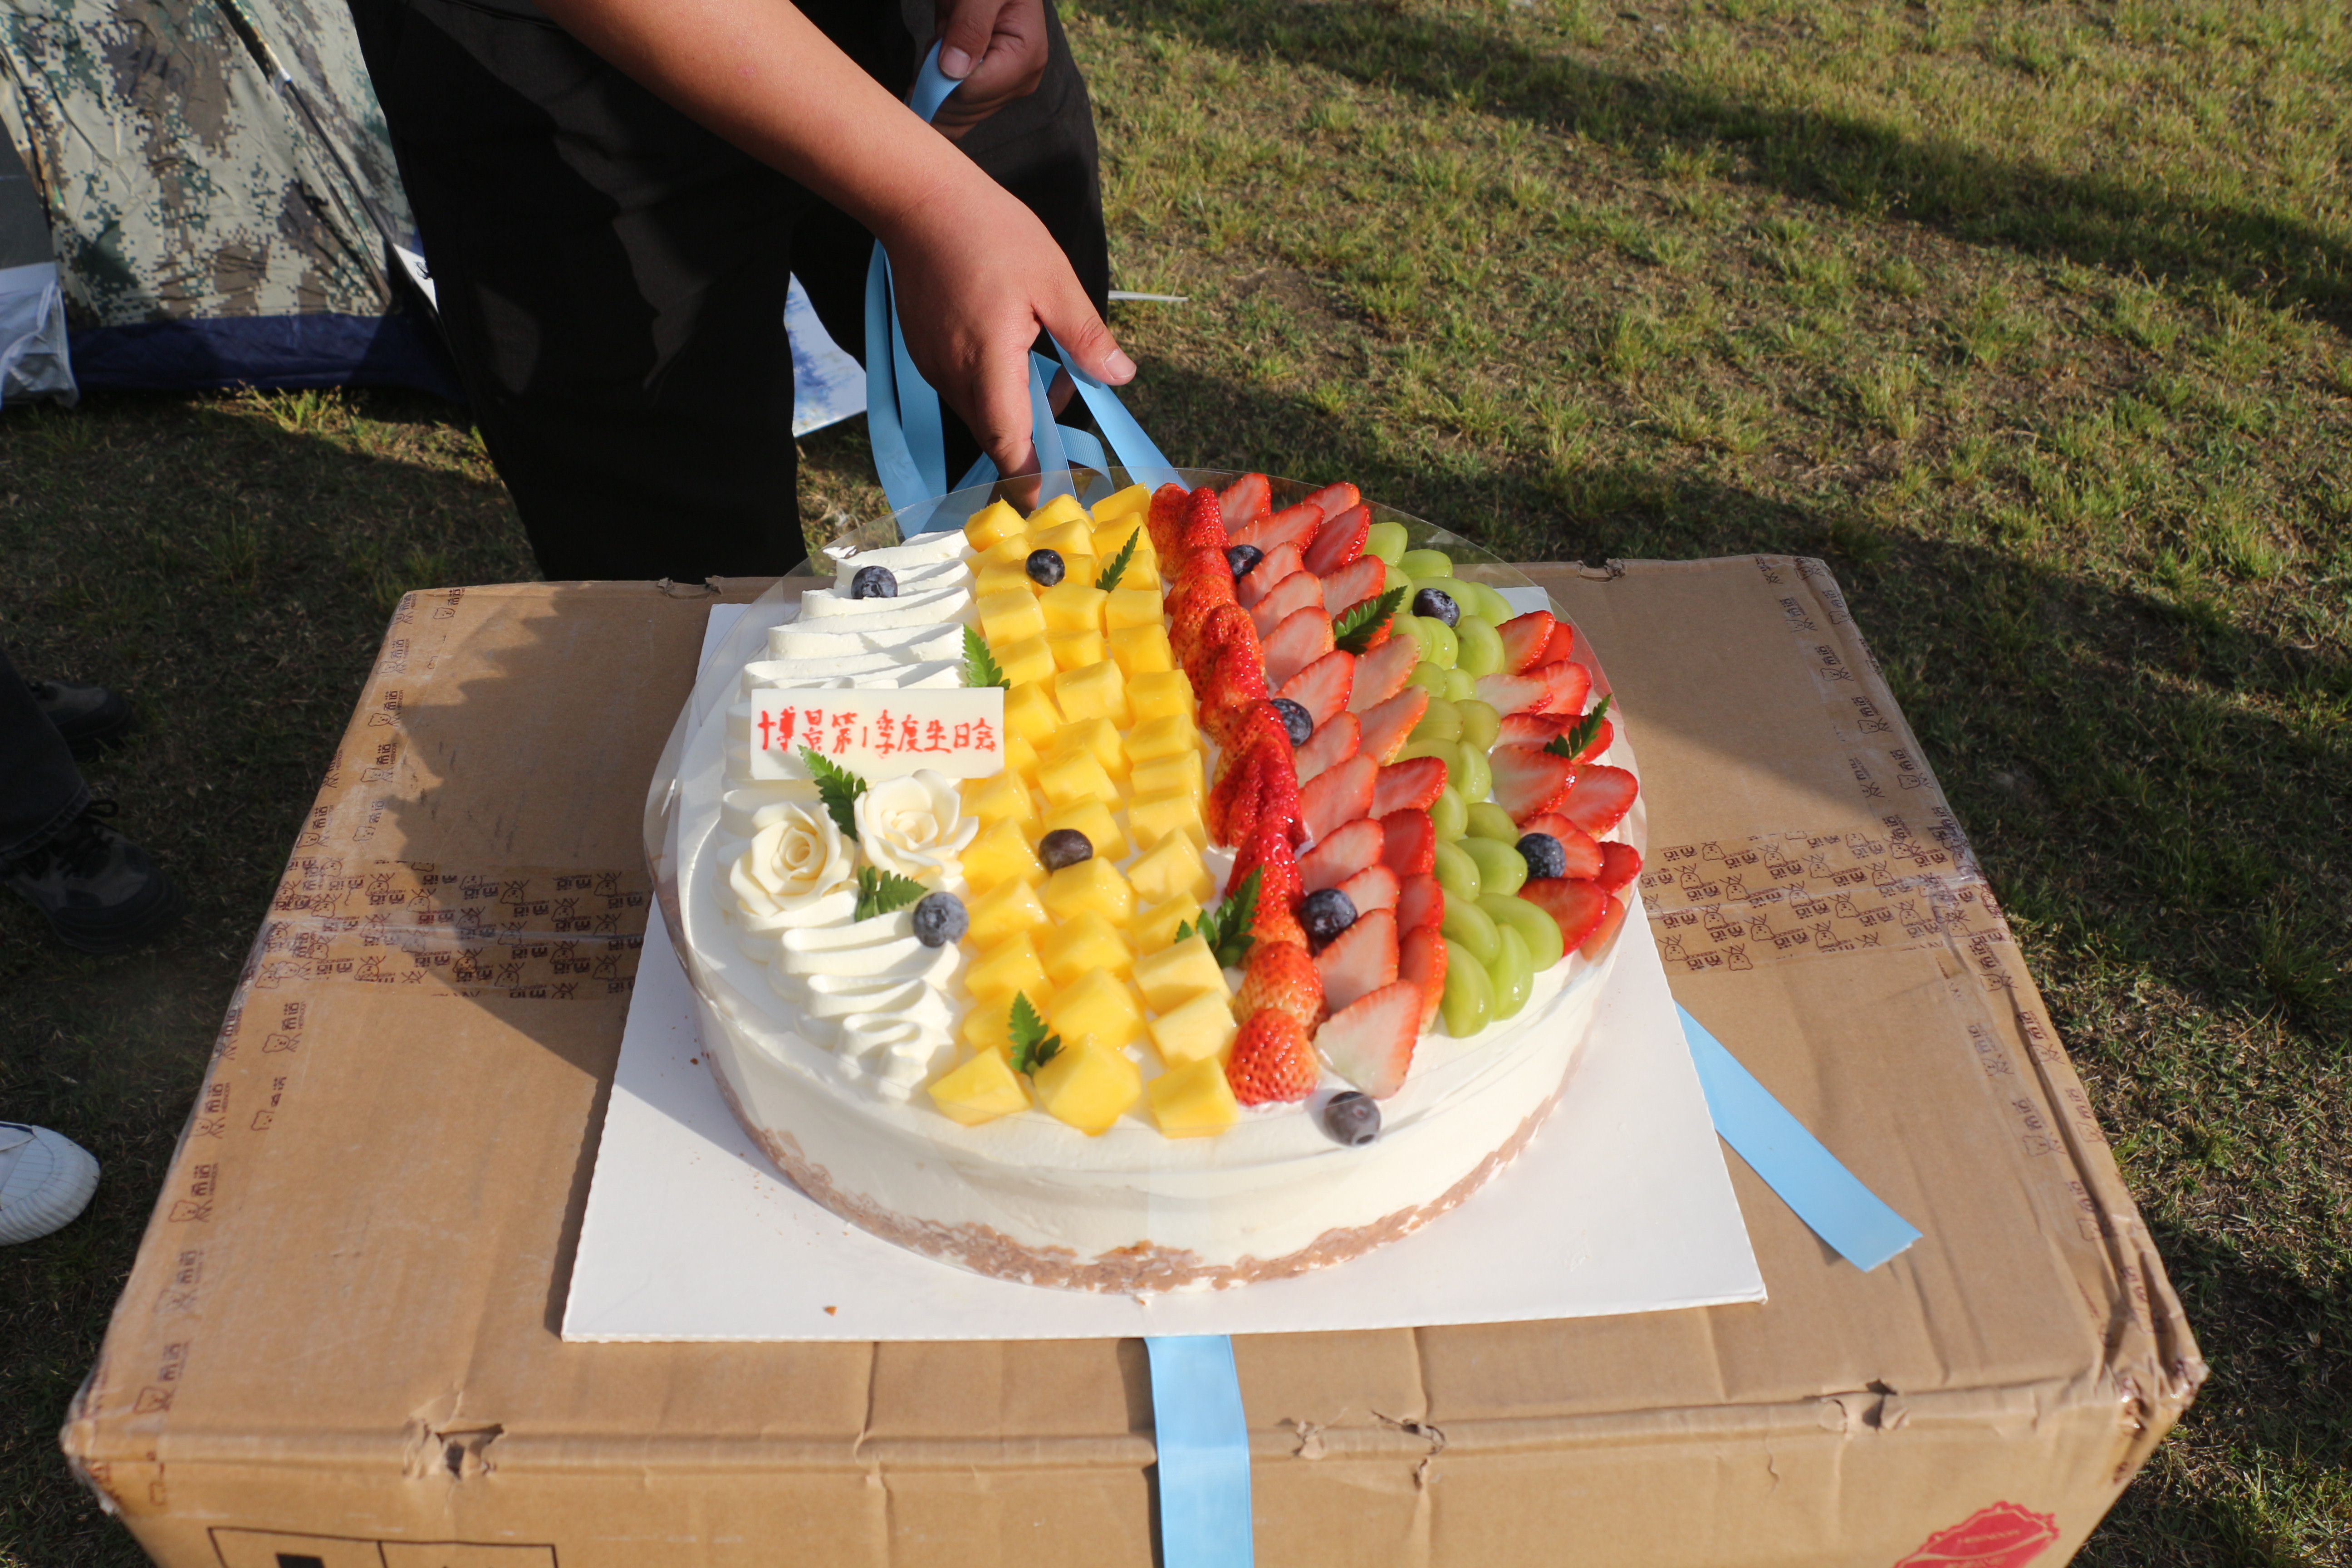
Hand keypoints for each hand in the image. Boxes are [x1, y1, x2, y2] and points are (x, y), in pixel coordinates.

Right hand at [878, 173, 1130, 482]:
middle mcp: (954, 376)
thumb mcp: (1054, 280)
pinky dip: (990, 384)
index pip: (1008, 446)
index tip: (1054, 493)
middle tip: (1064, 396)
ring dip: (1012, 407)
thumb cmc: (989, 232)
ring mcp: (934, 366)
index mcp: (989, 365)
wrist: (919, 199)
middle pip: (994, 437)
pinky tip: (1010, 343)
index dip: (1032, 476)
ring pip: (978, 413)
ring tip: (1039, 355)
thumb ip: (1087, 337)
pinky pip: (962, 388)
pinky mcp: (924, 353)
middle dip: (1032, 437)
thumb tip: (1120, 377)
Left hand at [929, 0, 1047, 139]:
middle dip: (938, 81)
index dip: (942, 75)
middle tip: (938, 41)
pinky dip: (939, 89)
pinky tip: (942, 61)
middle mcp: (1019, 81)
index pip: (972, 90)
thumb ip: (970, 24)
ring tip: (945, 44)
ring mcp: (1004, 89)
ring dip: (937, 84)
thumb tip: (952, 70)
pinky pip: (957, 111)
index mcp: (1025, 58)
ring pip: (958, 117)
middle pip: (964, 108)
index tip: (934, 45)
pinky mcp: (989, 90)